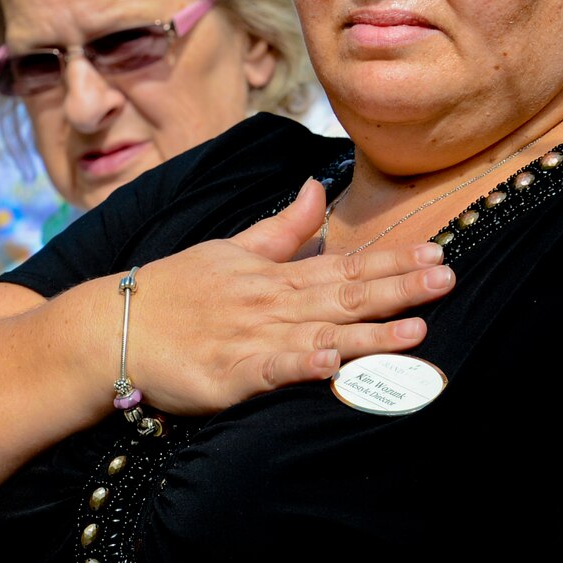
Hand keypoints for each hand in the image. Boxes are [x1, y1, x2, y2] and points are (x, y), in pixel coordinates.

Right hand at [118, 178, 455, 416]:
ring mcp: (253, 338)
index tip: (437, 252)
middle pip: (345, 295)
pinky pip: (273, 369)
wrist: (113, 328)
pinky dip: (303, 364)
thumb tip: (316, 188)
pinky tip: (333, 363)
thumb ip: (282, 228)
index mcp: (275, 276)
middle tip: (449, 278)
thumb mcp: (230, 249)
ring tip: (417, 328)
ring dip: (371, 333)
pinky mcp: (231, 374)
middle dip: (400, 288)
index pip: (345, 266)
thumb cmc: (173, 292)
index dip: (393, 261)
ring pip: (323, 333)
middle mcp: (272, 304)